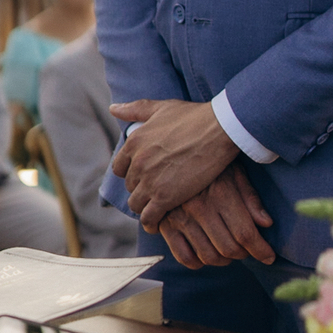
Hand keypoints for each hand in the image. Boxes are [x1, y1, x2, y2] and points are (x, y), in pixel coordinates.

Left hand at [109, 98, 237, 232]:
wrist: (219, 130)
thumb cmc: (194, 116)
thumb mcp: (161, 108)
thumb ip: (134, 109)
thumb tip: (112, 109)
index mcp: (134, 143)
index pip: (119, 168)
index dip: (131, 172)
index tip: (145, 175)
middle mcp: (137, 163)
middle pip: (130, 186)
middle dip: (141, 188)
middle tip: (158, 189)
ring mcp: (150, 181)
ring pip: (136, 204)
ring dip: (145, 206)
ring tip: (158, 207)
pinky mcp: (165, 197)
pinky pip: (148, 218)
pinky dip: (151, 223)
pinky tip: (157, 224)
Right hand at [158, 167, 275, 269]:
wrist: (170, 153)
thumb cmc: (210, 162)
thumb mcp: (234, 171)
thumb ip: (250, 197)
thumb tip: (267, 223)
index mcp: (220, 192)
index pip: (245, 232)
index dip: (260, 250)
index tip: (269, 257)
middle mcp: (199, 207)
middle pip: (228, 248)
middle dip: (244, 255)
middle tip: (249, 250)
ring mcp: (179, 218)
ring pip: (208, 256)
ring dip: (224, 260)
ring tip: (230, 252)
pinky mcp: (164, 225)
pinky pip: (184, 257)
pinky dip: (199, 262)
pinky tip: (207, 253)